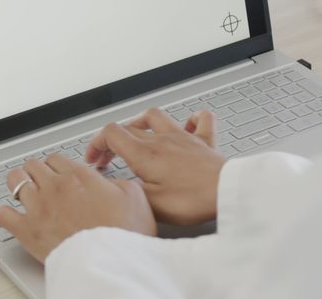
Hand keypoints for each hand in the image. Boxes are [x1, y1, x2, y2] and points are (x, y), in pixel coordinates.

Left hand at [0, 155, 155, 262]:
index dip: (57, 164)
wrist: (108, 262)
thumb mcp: (134, 196)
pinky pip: (2, 214)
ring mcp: (37, 207)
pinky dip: (4, 213)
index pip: (56, 158)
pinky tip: (10, 214)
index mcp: (79, 176)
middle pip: (33, 165)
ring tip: (21, 187)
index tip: (58, 170)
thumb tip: (108, 182)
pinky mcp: (26, 230)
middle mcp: (55, 187)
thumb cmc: (123, 232)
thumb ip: (117, 182)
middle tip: (39, 177)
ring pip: (15, 181)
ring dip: (18, 182)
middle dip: (36, 170)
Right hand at [86, 108, 226, 224]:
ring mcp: (184, 137)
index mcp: (146, 154)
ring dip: (142, 122)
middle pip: (129, 128)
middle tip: (108, 159)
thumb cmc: (193, 199)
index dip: (96, 144)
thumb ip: (127, 191)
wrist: (227, 191)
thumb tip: (110, 185)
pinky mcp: (205, 141)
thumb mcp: (150, 204)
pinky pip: (201, 119)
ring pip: (157, 116)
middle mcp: (163, 139)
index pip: (111, 133)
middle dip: (112, 141)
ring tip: (136, 133)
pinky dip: (191, 120)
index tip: (94, 159)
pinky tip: (186, 125)